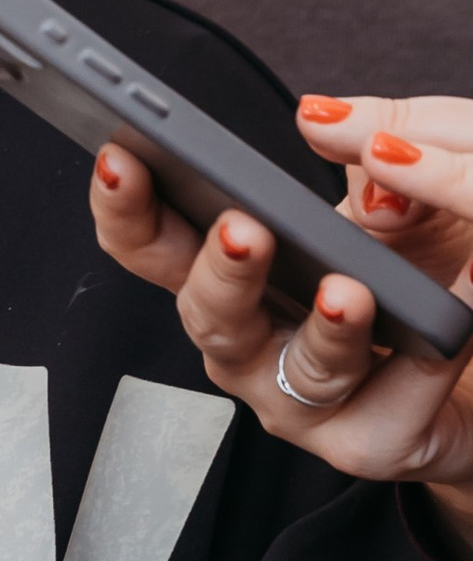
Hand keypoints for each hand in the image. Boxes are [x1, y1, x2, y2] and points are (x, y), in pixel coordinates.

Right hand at [87, 103, 472, 537]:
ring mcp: (303, 400)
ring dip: (325, 327)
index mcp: (243, 272)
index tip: (121, 156)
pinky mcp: (369, 442)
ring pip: (297, 367)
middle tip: (242, 229)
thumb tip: (320, 118)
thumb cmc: (445, 266)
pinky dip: (427, 357)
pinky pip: (390, 400)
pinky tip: (456, 317)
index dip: (129, 204)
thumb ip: (375, 140)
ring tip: (348, 290)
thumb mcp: (418, 177)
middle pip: (206, 313)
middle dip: (220, 270)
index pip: (161, 240)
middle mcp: (256, 340)